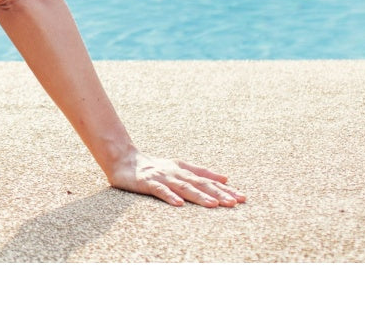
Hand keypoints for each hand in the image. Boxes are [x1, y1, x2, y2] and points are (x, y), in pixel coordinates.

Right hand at [106, 151, 245, 207]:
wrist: (122, 158)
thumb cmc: (152, 166)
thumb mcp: (178, 167)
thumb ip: (200, 172)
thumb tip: (225, 178)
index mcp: (184, 170)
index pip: (208, 180)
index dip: (225, 189)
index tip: (242, 198)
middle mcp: (176, 172)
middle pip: (200, 183)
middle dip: (218, 193)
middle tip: (235, 203)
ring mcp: (162, 177)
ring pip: (183, 187)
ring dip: (199, 196)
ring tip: (214, 205)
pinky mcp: (147, 182)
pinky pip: (160, 190)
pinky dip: (169, 196)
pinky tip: (179, 204)